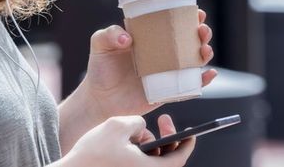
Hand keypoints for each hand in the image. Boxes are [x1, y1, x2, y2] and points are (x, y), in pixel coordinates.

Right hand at [56, 115, 194, 166]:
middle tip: (163, 120)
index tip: (191, 132)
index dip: (188, 143)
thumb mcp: (116, 125)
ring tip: (135, 132)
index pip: (179, 159)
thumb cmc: (92, 153)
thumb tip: (143, 127)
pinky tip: (125, 142)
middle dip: (167, 138)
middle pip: (167, 160)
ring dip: (150, 144)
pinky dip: (138, 153)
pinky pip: (139, 165)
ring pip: (152, 162)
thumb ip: (136, 121)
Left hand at [81, 9, 216, 119]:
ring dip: (205, 53)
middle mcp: (162, 54)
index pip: (173, 23)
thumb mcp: (99, 45)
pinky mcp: (168, 91)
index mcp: (150, 38)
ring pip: (194, 61)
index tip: (196, 12)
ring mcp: (167, 72)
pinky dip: (203, 80)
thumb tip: (128, 38)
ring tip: (204, 50)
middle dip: (202, 33)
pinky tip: (209, 74)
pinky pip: (190, 86)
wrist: (99, 99)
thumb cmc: (100, 69)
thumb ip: (109, 34)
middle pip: (189, 40)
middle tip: (201, 30)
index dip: (188, 16)